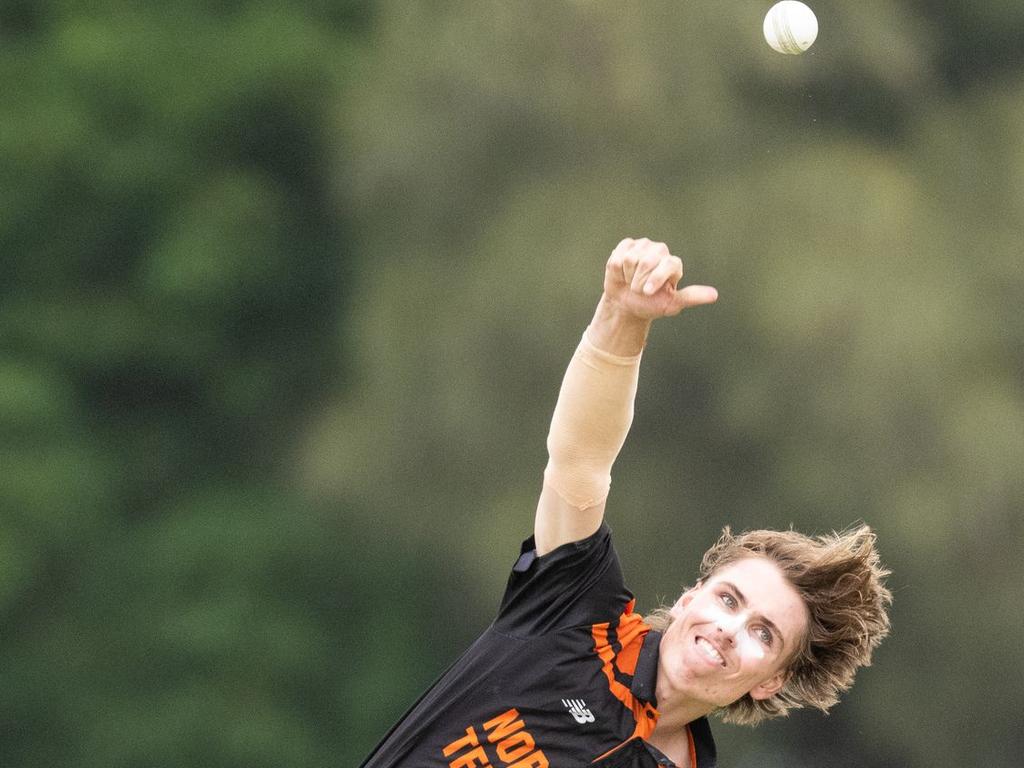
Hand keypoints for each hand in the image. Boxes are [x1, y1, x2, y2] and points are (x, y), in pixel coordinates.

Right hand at [602, 237, 717, 320]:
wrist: (627, 305)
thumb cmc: (650, 304)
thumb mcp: (672, 304)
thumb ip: (691, 297)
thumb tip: (714, 295)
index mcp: (673, 263)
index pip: (668, 264)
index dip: (655, 278)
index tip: (648, 292)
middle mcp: (660, 251)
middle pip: (646, 261)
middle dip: (639, 281)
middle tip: (639, 289)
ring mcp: (643, 245)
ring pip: (630, 259)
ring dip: (628, 276)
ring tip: (631, 281)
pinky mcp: (626, 245)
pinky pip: (618, 256)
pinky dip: (617, 270)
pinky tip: (623, 273)